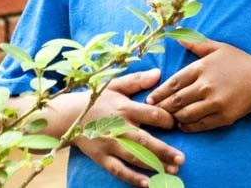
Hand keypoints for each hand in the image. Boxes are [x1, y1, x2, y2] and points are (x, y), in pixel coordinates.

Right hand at [74, 68, 183, 186]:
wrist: (68, 116)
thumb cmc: (97, 100)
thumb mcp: (116, 86)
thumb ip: (137, 80)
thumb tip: (158, 73)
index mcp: (125, 108)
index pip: (151, 113)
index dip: (167, 119)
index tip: (177, 123)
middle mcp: (119, 127)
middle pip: (145, 140)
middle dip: (164, 150)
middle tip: (182, 158)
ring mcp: (110, 144)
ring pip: (134, 157)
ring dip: (154, 165)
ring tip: (172, 170)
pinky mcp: (102, 157)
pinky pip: (118, 170)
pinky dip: (132, 177)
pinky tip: (147, 184)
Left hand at [146, 38, 250, 132]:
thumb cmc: (238, 62)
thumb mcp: (218, 48)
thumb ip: (196, 44)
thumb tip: (177, 35)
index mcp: (202, 68)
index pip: (174, 82)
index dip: (159, 92)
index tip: (150, 98)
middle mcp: (206, 85)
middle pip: (177, 100)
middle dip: (163, 107)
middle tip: (153, 112)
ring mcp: (215, 102)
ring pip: (186, 114)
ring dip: (174, 118)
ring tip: (167, 119)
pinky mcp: (223, 116)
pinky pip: (200, 124)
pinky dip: (188, 126)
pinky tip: (183, 125)